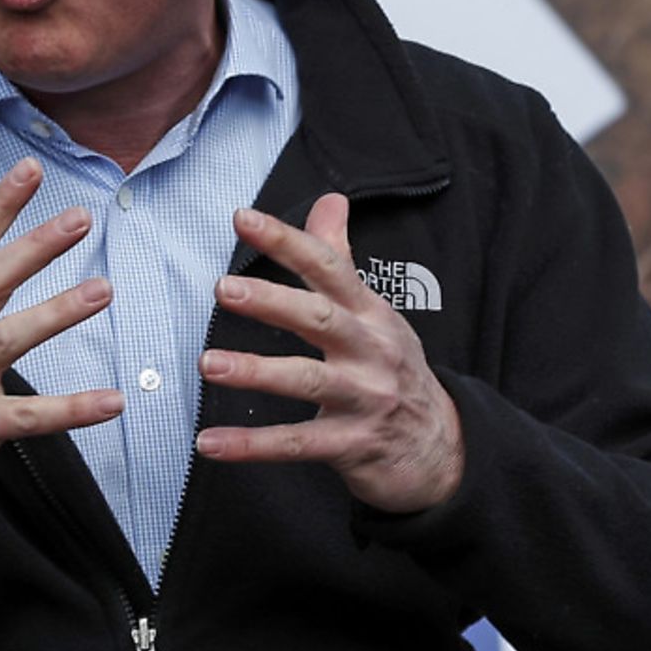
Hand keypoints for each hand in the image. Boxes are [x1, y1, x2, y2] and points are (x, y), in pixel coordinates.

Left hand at [194, 193, 463, 512]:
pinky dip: (252, 445)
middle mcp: (370, 351)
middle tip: (224, 288)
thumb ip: (340, 259)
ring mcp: (365, 399)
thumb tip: (329, 200)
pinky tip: (210, 442)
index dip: (287, 241)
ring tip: (208, 363)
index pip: (329, 267)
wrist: (442, 451)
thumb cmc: (394, 372)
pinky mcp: (352, 446)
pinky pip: (297, 444)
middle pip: (321, 319)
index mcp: (370, 314)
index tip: (243, 218)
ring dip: (256, 372)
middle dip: (272, 301)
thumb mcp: (375, 314)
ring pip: (308, 381)